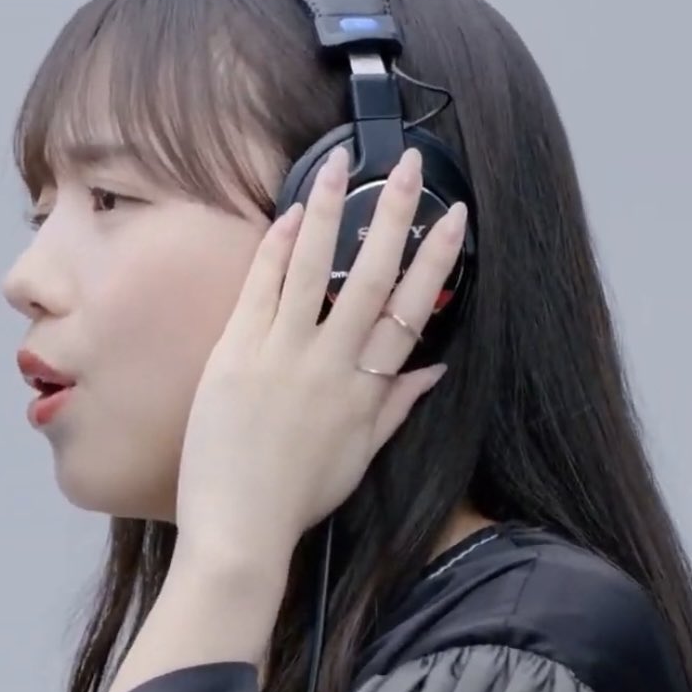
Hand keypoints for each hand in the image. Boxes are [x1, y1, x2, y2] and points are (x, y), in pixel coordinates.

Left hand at [175, 143, 466, 562]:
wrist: (239, 527)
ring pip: (312, 268)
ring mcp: (282, 354)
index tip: (454, 217)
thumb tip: (435, 368)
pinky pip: (261, 287)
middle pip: (369, 275)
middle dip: (393, 215)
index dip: (436, 260)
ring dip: (330, 211)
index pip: (411, 310)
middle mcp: (330, 364)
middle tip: (408, 167)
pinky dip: (277, 247)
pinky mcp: (237, 353)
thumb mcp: (360, 455)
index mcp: (366, 389)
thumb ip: (398, 406)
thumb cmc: (297, 498)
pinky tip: (292, 212)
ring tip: (341, 164)